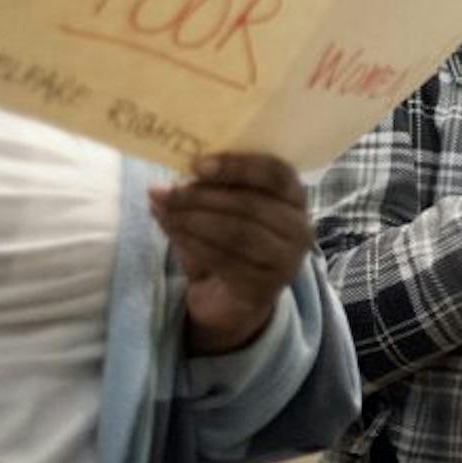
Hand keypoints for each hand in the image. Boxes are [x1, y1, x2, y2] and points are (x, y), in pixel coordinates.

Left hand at [151, 152, 313, 354]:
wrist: (234, 298)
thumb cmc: (231, 242)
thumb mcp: (226, 208)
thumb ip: (211, 188)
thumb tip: (170, 180)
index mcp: (295, 197)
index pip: (275, 173)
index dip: (237, 166)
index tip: (196, 164)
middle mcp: (299, 227)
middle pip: (251, 204)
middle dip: (202, 196)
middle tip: (164, 191)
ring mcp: (286, 260)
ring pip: (237, 233)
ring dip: (193, 220)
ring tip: (162, 211)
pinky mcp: (264, 286)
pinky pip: (225, 260)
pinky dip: (193, 244)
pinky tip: (171, 232)